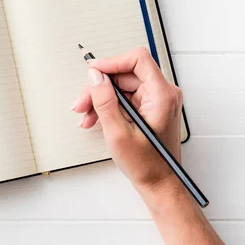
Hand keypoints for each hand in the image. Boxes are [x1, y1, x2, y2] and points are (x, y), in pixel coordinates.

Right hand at [72, 47, 182, 189]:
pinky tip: (95, 119)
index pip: (137, 59)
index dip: (112, 62)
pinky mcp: (150, 107)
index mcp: (162, 95)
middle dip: (99, 87)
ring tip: (85, 117)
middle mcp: (162, 93)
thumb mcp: (118, 133)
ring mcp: (157, 100)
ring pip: (121, 86)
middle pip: (124, 74)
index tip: (93, 71)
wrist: (159, 185)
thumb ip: (105, 100)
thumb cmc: (147, 165)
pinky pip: (124, 97)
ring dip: (100, 98)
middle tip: (81, 104)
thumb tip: (96, 76)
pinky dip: (108, 106)